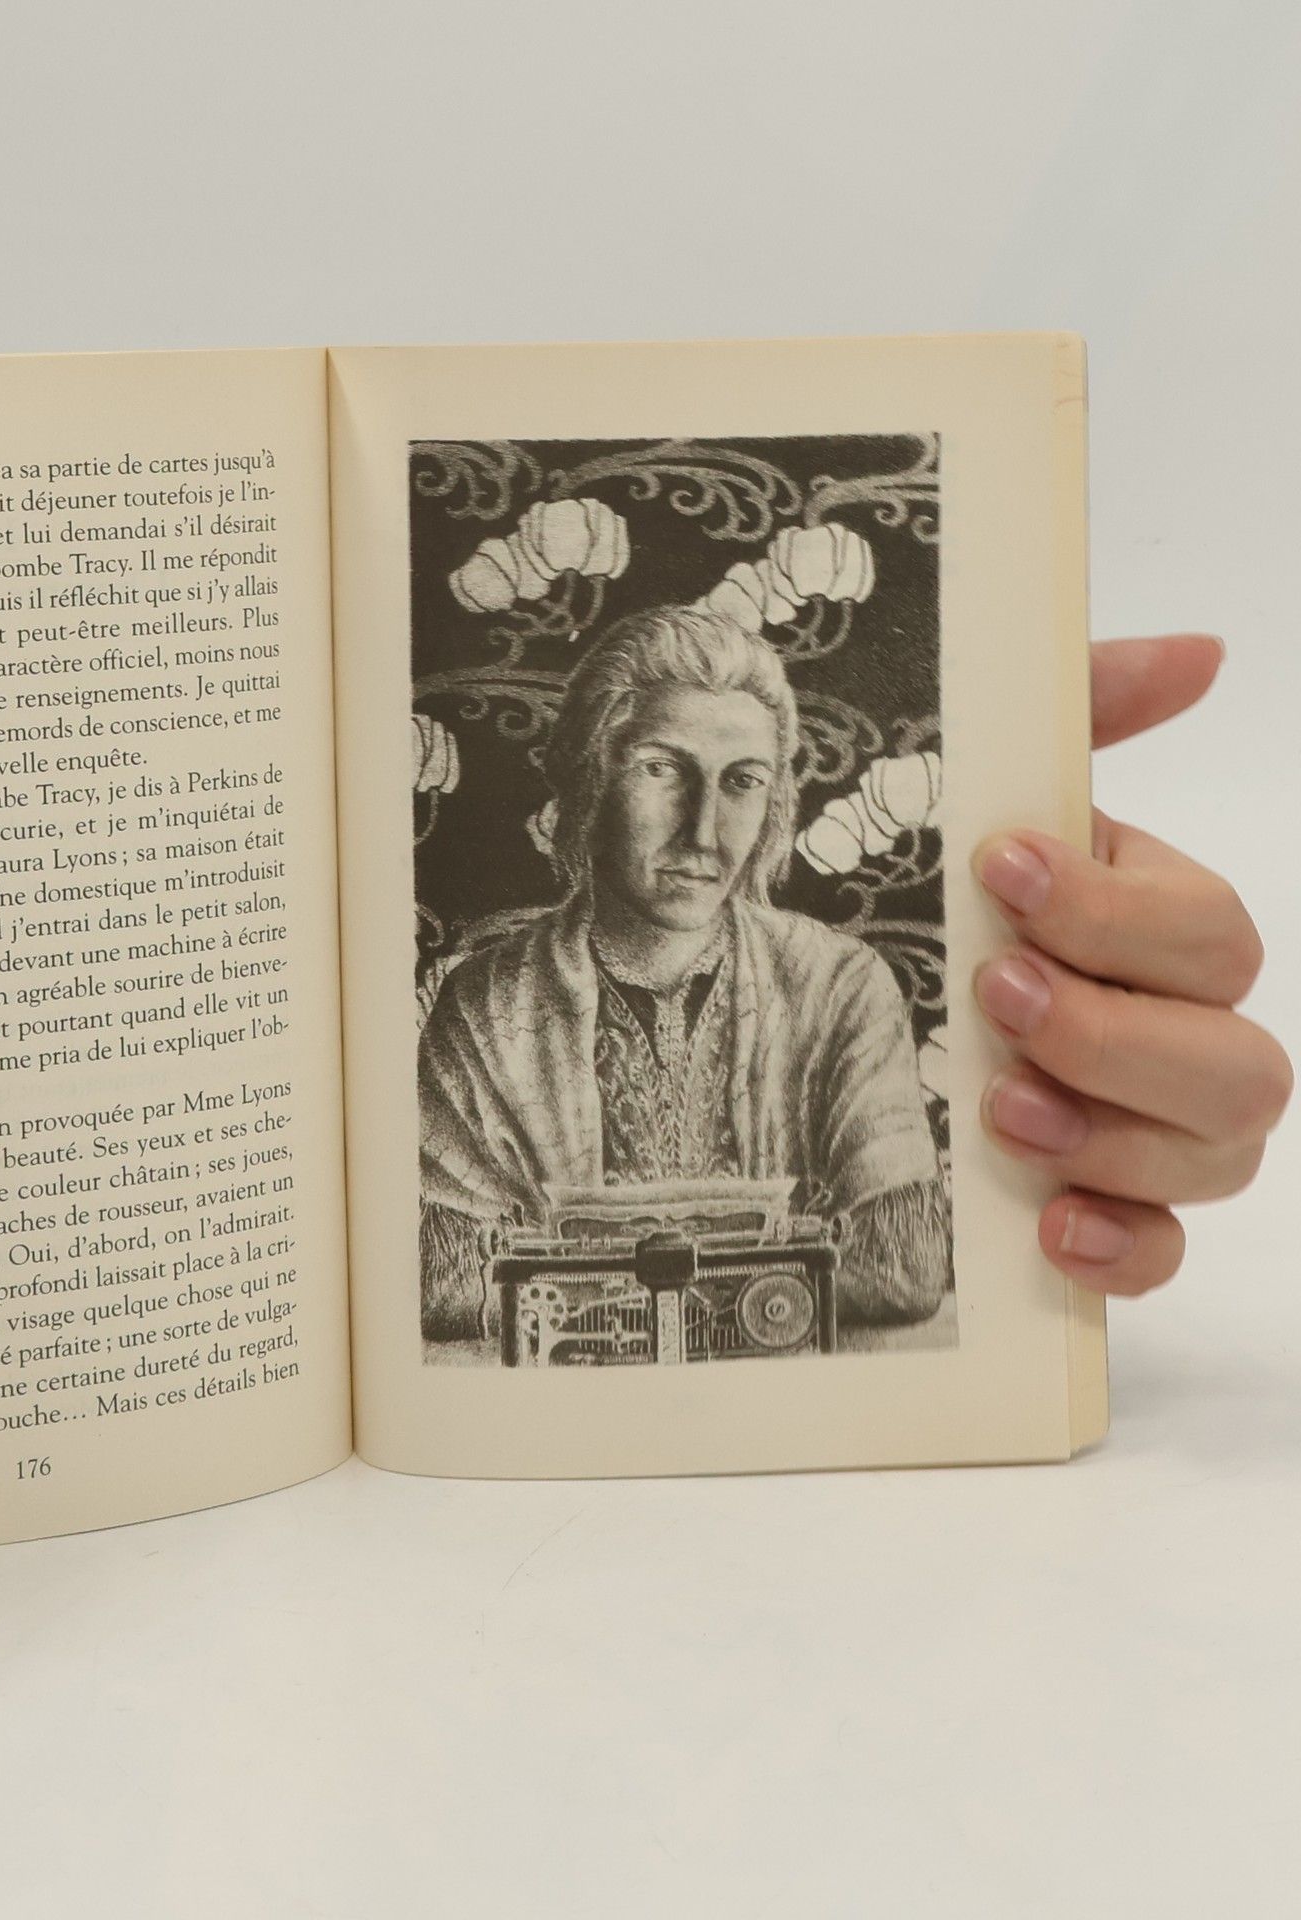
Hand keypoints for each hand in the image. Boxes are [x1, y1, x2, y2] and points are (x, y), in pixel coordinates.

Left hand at [972, 634, 1291, 1295]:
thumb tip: (1202, 651)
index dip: (1114, 909)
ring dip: (1112, 1135)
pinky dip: (1124, 1246)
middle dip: (1113, 1033)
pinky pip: (1164, 1250)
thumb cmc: (951, 887)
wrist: (862, 996)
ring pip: (1218, 1152)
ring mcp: (1160, 1128)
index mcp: (1159, 924)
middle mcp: (1184, 1028)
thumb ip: (1089, 705)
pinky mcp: (1113, 1206)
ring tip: (1002, 1110)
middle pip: (1233, 1057)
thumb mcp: (992, 782)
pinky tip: (1054, 1228)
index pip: (1207, 930)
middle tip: (997, 997)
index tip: (1000, 871)